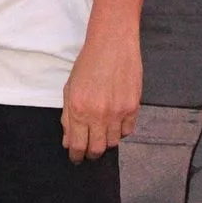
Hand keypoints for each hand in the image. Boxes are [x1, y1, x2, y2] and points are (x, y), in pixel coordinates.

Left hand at [62, 32, 141, 162]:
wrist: (112, 44)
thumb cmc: (88, 64)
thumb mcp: (69, 89)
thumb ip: (68, 118)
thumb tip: (68, 141)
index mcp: (78, 109)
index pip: (78, 145)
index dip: (76, 156)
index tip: (76, 158)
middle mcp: (98, 114)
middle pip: (97, 149)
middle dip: (91, 153)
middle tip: (89, 151)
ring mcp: (118, 112)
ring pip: (114, 142)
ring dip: (107, 141)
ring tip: (102, 133)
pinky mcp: (133, 107)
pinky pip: (128, 131)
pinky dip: (121, 131)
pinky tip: (115, 122)